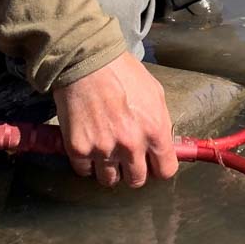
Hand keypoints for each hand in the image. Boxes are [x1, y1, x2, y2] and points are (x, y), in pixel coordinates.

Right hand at [52, 52, 178, 187]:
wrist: (86, 63)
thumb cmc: (122, 72)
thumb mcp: (155, 93)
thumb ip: (160, 122)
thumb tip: (161, 143)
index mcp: (155, 131)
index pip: (165, 171)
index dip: (158, 168)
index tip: (151, 163)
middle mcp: (131, 145)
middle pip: (136, 180)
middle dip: (132, 171)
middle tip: (126, 158)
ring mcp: (104, 149)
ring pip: (109, 180)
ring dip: (109, 169)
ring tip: (106, 151)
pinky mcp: (79, 149)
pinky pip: (84, 170)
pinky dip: (86, 162)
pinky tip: (88, 146)